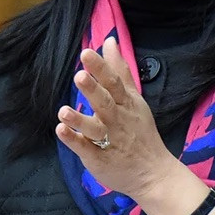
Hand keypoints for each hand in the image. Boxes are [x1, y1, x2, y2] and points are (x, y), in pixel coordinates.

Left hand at [55, 37, 181, 201]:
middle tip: (79, 76)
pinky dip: (73, 140)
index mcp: (126, 105)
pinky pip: (85, 148)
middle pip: (105, 103)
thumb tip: (110, 41)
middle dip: (92, 90)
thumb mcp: (134, 99)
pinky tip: (61, 130)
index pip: (114, 83)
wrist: (153, 173)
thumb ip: (120, 71)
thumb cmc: (140, 133)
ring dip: (79, 119)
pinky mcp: (98, 158)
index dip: (100, 68)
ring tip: (64, 110)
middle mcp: (117, 120)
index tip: (87, 53)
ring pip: (93, 128)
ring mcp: (108, 141)